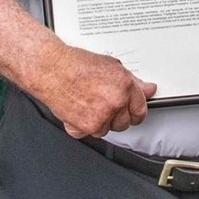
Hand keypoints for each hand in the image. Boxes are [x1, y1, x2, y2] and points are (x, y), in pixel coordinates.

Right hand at [37, 43, 156, 138]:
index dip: (135, 112)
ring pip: (106, 130)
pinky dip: (82, 126)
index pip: (140, 110)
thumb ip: (132, 82)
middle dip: (115, 116)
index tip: (131, 112)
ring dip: (99, 122)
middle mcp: (115, 103)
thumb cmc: (75, 64)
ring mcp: (100, 117)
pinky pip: (89, 134)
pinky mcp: (84, 127)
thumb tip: (147, 90)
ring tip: (87, 103)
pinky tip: (78, 110)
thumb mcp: (111, 66)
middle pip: (124, 123)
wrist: (50, 69)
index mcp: (125, 87)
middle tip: (102, 103)